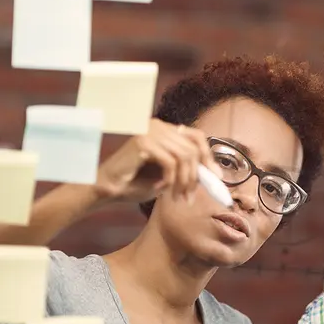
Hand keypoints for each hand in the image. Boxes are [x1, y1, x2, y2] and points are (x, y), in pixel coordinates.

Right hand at [95, 119, 221, 203]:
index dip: (208, 156)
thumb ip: (189, 169)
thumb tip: (217, 174)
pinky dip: (170, 180)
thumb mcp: (170, 175)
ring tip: (179, 198)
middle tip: (190, 197)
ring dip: (184, 182)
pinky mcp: (143, 142)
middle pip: (193, 149)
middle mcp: (159, 125)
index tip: (217, 177)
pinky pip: (170, 163)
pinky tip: (160, 189)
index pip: (197, 137)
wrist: (107, 188)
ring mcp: (150, 131)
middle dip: (196, 176)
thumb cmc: (136, 183)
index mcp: (166, 129)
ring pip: (184, 157)